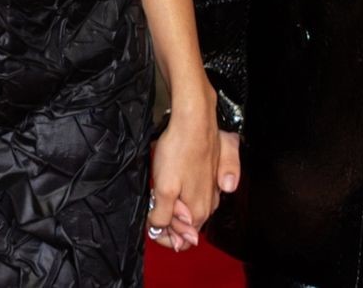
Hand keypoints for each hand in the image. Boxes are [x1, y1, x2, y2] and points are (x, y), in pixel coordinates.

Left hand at [146, 79, 230, 251]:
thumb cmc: (179, 151)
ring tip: (159, 194)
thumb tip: (160, 230)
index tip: (151, 227)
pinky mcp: (209, 175)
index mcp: (198, 212)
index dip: (165, 237)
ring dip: (173, 208)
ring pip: (190, 210)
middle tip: (152, 207)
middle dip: (168, 222)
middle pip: (187, 226)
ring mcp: (211, 189)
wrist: (193, 121)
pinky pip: (194, 194)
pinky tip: (171, 183)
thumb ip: (163, 215)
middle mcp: (209, 204)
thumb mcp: (164, 188)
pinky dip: (181, 194)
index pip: (183, 241)